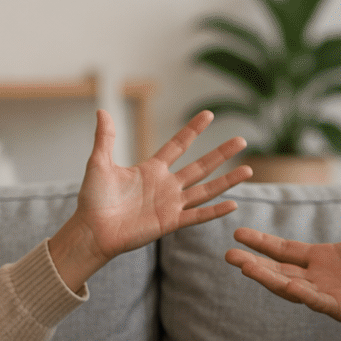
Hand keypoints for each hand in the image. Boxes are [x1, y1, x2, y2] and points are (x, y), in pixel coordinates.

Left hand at [48, 110, 250, 290]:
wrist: (92, 230)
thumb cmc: (93, 200)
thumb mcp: (99, 163)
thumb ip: (106, 138)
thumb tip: (102, 110)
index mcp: (151, 169)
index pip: (178, 145)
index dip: (193, 130)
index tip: (209, 114)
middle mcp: (166, 185)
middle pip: (201, 165)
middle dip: (221, 153)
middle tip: (241, 139)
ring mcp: (170, 204)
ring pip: (206, 189)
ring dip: (227, 181)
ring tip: (248, 170)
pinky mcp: (170, 223)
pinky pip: (197, 216)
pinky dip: (215, 211)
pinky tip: (233, 204)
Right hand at [226, 166, 340, 333]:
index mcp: (323, 258)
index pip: (285, 250)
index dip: (262, 242)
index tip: (238, 233)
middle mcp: (320, 277)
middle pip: (279, 270)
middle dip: (253, 263)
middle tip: (228, 256)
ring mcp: (328, 295)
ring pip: (290, 287)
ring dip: (268, 279)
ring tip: (245, 268)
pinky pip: (319, 302)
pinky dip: (304, 295)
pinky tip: (288, 286)